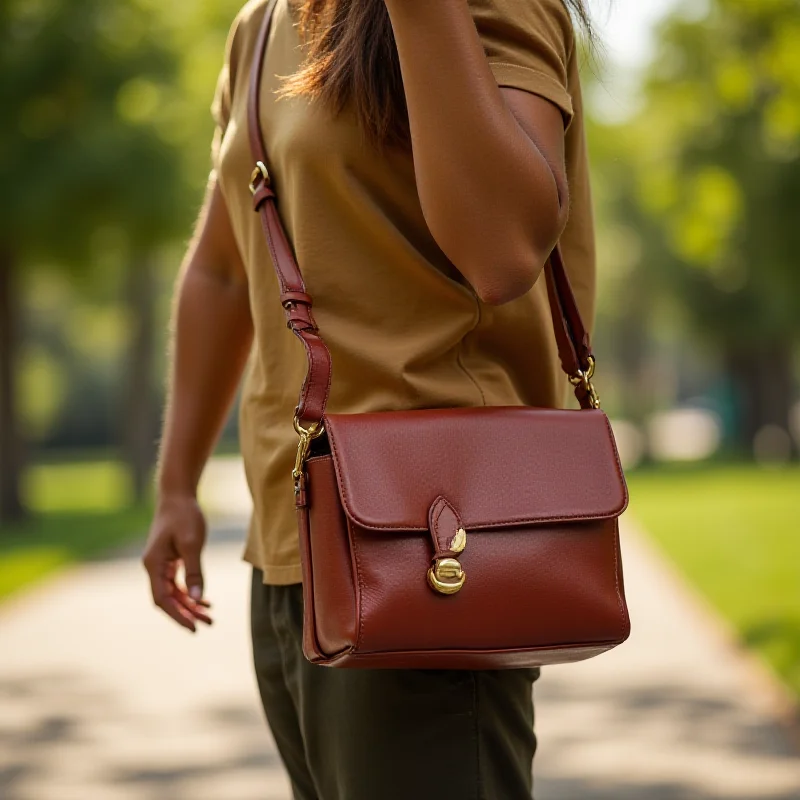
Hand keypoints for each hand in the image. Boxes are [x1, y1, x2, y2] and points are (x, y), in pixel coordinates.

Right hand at [143, 493, 212, 631]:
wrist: (178, 495)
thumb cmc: (184, 516)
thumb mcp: (192, 544)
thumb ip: (194, 572)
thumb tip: (196, 599)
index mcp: (153, 565)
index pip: (162, 600)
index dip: (177, 615)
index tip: (193, 628)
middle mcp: (153, 567)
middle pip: (168, 599)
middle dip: (187, 613)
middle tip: (208, 624)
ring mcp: (160, 564)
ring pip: (174, 593)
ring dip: (190, 605)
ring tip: (210, 616)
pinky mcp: (169, 560)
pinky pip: (177, 583)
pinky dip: (190, 592)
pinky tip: (204, 600)